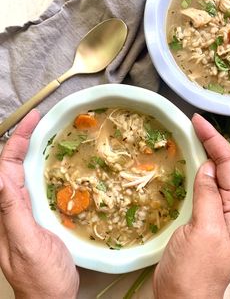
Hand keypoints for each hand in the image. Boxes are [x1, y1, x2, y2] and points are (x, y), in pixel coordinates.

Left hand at [0, 110, 79, 298]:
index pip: (6, 167)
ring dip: (32, 151)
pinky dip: (42, 169)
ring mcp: (24, 211)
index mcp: (5, 210)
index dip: (17, 141)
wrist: (51, 298)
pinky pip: (36, 186)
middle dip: (23, 139)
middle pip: (12, 165)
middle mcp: (11, 206)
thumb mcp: (27, 245)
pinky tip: (52, 163)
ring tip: (45, 133)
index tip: (32, 120)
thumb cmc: (41, 277)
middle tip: (40, 120)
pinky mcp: (37, 216)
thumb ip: (11, 212)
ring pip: (24, 173)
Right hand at [153, 113, 229, 298]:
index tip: (199, 122)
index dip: (216, 142)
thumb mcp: (205, 231)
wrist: (180, 296)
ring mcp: (216, 212)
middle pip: (225, 167)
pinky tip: (190, 164)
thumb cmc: (195, 270)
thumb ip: (209, 197)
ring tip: (192, 137)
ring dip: (205, 154)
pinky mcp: (201, 216)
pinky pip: (202, 187)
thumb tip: (207, 167)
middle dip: (212, 143)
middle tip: (194, 124)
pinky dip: (196, 171)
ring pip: (213, 175)